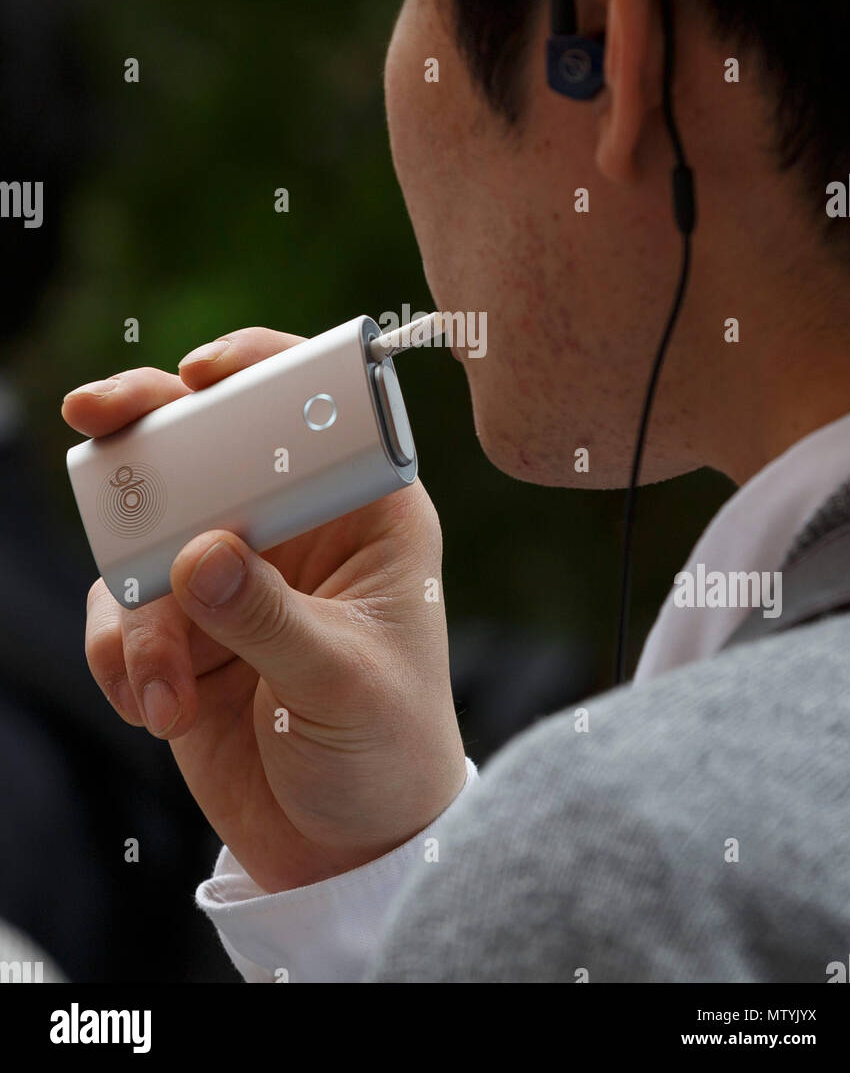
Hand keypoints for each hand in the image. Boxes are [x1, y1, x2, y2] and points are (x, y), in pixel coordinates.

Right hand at [63, 328, 466, 892]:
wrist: (347, 850)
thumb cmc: (386, 752)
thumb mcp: (342, 684)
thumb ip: (270, 618)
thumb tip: (197, 555)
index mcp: (364, 512)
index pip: (314, 410)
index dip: (258, 370)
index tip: (201, 373)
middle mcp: (294, 527)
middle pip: (210, 443)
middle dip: (149, 434)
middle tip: (94, 418)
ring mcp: (233, 574)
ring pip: (149, 534)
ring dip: (139, 611)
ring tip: (168, 688)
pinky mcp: (184, 626)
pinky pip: (120, 610)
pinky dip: (121, 657)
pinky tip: (158, 709)